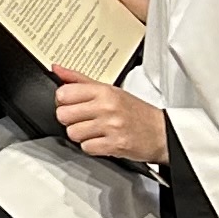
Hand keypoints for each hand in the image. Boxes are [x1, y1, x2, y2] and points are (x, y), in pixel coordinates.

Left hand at [53, 71, 169, 162]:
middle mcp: (106, 107)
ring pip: (73, 133)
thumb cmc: (135, 111)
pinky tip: (102, 140)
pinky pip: (86, 148)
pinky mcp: (115, 145)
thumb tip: (56, 69)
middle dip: (70, 120)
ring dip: (81, 135)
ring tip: (95, 131)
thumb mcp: (110, 90)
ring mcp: (111, 126)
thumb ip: (79, 80)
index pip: (63, 93)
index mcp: (104, 91)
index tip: (71, 104)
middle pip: (63, 115)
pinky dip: (92, 147)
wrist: (162, 132)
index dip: (63, 101)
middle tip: (83, 120)